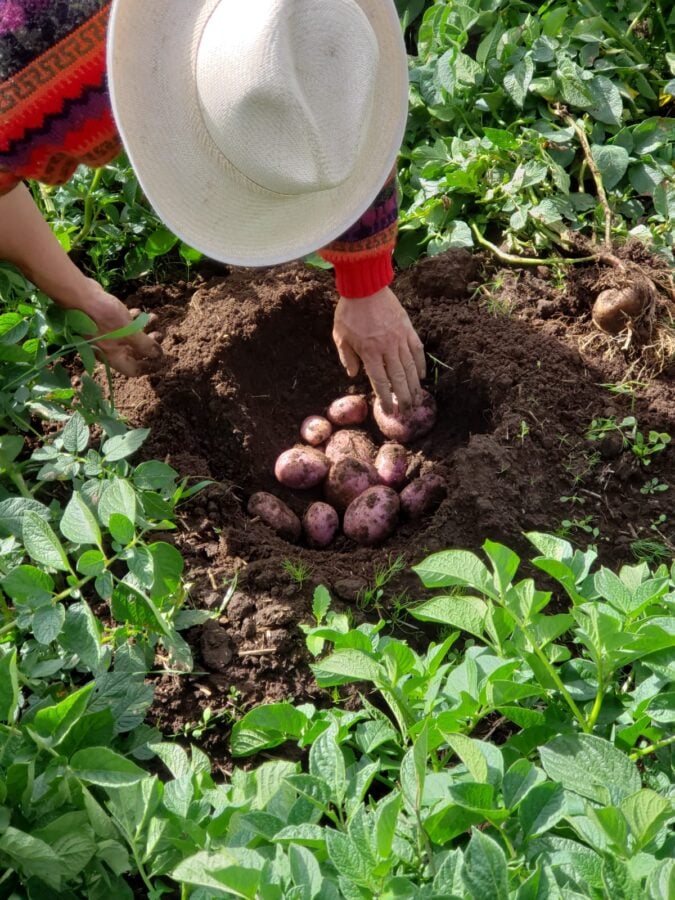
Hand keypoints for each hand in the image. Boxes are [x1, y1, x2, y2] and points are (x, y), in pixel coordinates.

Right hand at [68, 280, 162, 375]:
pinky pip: (122, 326)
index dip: (149, 366)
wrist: (79, 297)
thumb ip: (145, 345)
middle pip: (133, 353)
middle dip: (148, 345)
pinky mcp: (103, 323)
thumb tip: (158, 355)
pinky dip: (132, 321)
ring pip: (128, 337)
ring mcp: (105, 336)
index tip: (161, 359)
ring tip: (154, 318)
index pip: (134, 370)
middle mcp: (108, 350)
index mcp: (113, 357)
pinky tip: (138, 311)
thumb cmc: (103, 317)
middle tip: (160, 335)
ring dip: (143, 329)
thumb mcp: (129, 332)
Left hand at [333, 287, 424, 412]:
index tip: (390, 411)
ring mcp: (400, 339)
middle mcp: (387, 348)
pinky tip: (421, 376)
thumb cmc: (349, 311)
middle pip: (398, 379)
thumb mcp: (340, 336)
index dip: (386, 399)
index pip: (380, 382)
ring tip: (417, 399)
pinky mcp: (408, 329)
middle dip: (403, 398)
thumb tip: (353, 374)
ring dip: (414, 386)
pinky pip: (417, 350)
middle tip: (407, 411)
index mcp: (369, 352)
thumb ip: (347, 357)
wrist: (366, 286)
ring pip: (410, 367)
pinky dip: (420, 364)